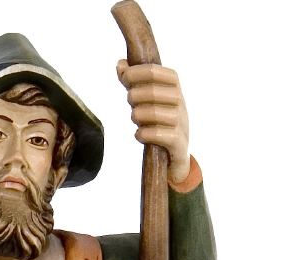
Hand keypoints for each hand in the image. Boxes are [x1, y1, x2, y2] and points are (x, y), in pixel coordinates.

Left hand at [117, 61, 189, 182]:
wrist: (177, 154)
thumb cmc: (159, 121)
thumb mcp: (149, 100)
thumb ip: (134, 82)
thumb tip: (120, 64)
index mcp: (174, 86)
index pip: (154, 71)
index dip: (136, 72)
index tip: (124, 77)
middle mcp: (180, 101)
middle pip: (152, 91)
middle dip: (134, 96)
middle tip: (131, 102)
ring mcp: (180, 121)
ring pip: (152, 113)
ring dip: (137, 115)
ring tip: (136, 118)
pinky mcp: (177, 141)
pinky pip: (155, 134)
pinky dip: (142, 134)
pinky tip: (140, 134)